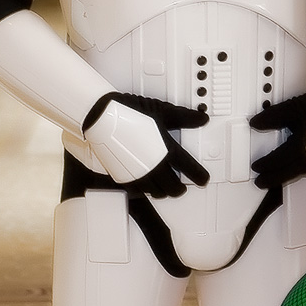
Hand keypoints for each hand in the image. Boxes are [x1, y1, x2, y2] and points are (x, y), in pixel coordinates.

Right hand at [83, 93, 209, 197]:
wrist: (102, 117)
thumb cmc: (130, 112)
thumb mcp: (162, 111)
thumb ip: (184, 118)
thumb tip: (201, 118)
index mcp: (167, 151)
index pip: (191, 170)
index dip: (200, 176)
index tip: (203, 178)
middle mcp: (155, 167)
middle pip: (175, 188)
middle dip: (180, 188)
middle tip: (182, 185)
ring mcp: (139, 174)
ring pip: (158, 193)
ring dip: (164, 191)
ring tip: (165, 187)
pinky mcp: (124, 178)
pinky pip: (140, 192)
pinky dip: (146, 191)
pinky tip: (146, 185)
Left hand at [249, 87, 305, 187]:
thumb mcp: (295, 108)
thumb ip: (273, 117)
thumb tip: (256, 123)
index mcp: (303, 147)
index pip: (279, 160)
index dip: (265, 164)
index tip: (255, 166)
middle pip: (289, 173)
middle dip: (273, 178)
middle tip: (260, 182)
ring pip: (299, 173)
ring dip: (285, 177)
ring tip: (274, 178)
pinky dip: (296, 171)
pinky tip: (292, 168)